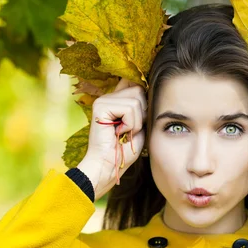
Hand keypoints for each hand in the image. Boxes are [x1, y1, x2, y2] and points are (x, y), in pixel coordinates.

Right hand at [77, 79, 145, 200]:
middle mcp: (108, 97)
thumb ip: (141, 107)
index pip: (132, 81)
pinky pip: (129, 108)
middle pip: (139, 90)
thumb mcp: (139, 125)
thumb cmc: (124, 150)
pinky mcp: (100, 106)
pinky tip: (119, 132)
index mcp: (116, 100)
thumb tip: (147, 87)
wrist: (109, 166)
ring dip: (136, 122)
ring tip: (124, 132)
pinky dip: (130, 124)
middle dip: (142, 113)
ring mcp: (103, 100)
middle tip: (129, 129)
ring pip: (136, 101)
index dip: (142, 89)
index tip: (143, 107)